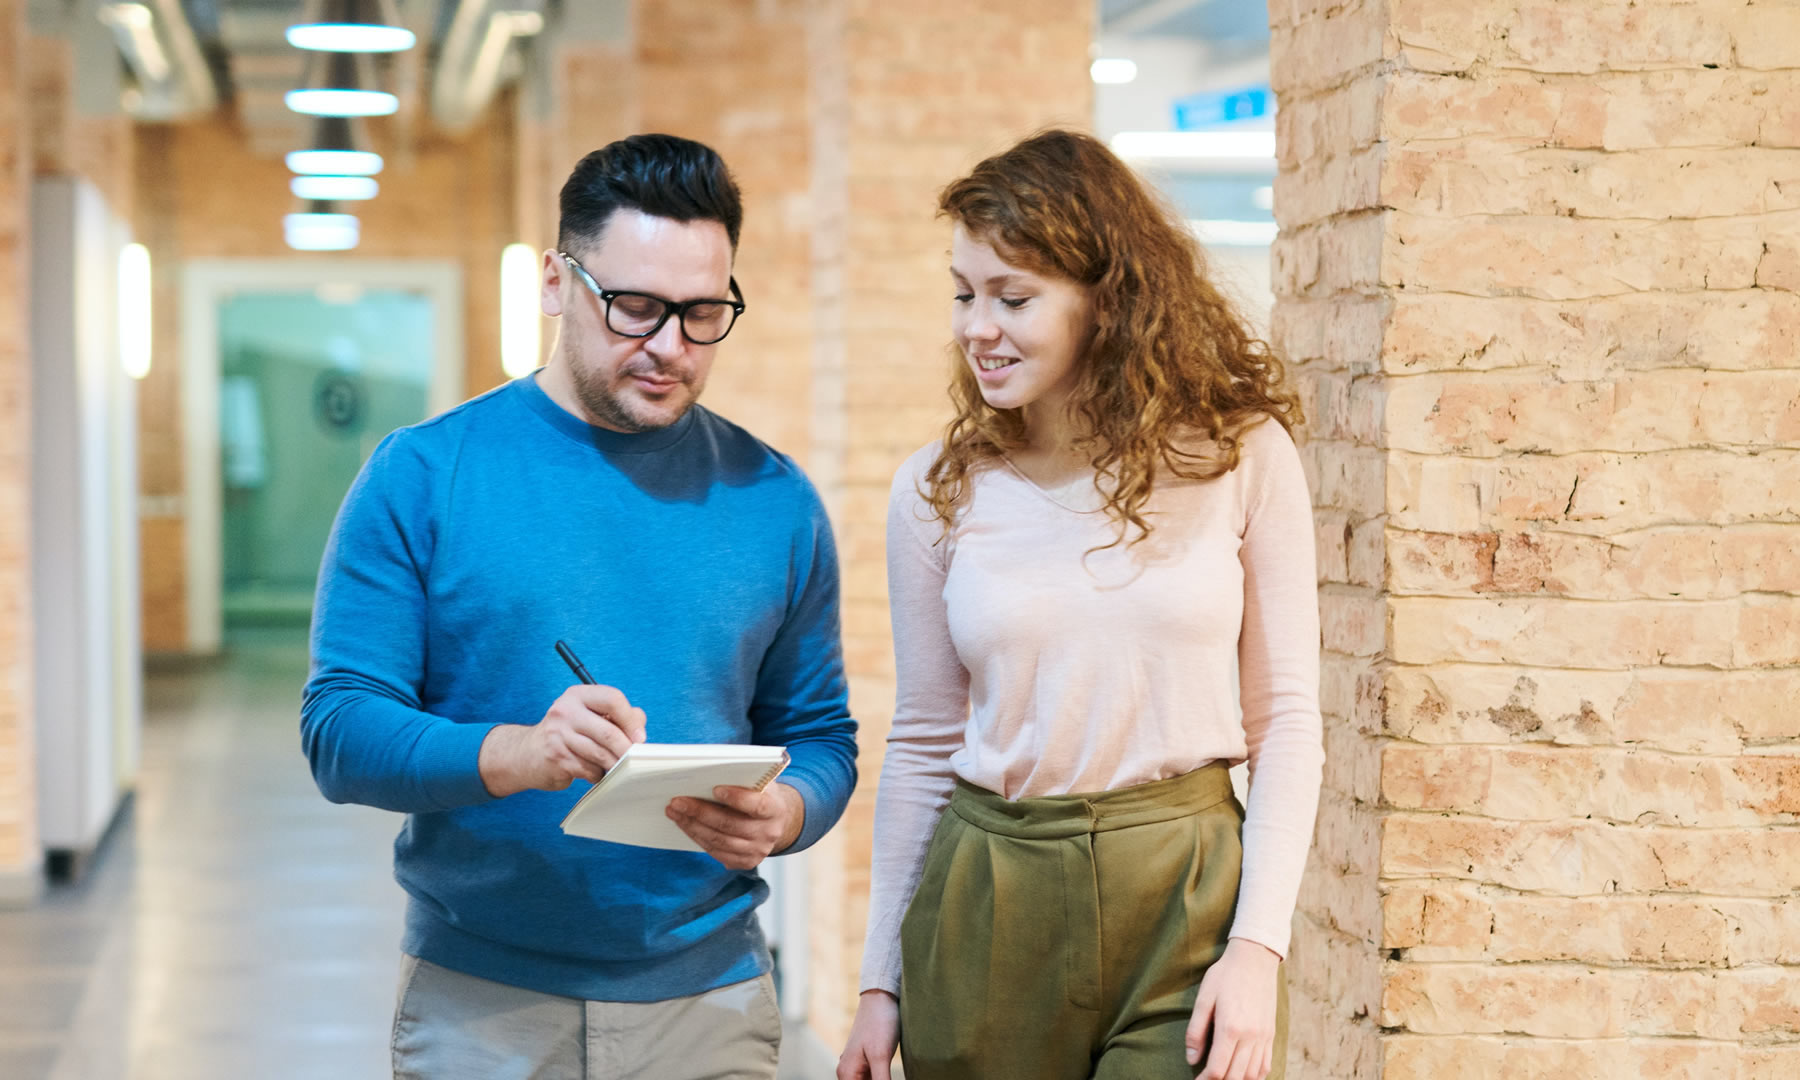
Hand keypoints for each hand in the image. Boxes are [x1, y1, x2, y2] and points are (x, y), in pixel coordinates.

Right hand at [478, 684, 646, 797]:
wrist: (527, 754)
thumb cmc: (567, 734)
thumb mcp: (588, 716)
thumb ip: (616, 716)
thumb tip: (639, 728)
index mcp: (578, 695)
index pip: (613, 699)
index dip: (631, 719)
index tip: (639, 737)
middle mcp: (565, 711)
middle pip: (609, 732)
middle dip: (626, 749)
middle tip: (633, 758)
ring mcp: (558, 734)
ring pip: (600, 754)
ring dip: (613, 765)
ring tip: (614, 767)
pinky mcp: (556, 757)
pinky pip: (589, 769)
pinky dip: (597, 774)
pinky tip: (594, 773)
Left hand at [666, 782, 805, 870]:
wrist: (777, 821)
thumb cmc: (762, 795)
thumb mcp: (760, 783)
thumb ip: (743, 779)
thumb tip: (709, 773)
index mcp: (775, 809)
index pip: (757, 805)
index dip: (736, 798)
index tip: (715, 788)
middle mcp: (769, 833)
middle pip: (730, 825)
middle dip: (700, 812)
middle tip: (678, 801)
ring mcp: (758, 850)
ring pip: (719, 841)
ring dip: (692, 826)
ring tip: (675, 812)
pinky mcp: (746, 862)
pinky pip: (716, 852)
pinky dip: (698, 837)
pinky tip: (686, 825)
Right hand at [836, 990, 899, 1079]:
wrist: (881, 997)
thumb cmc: (879, 1023)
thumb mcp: (881, 1057)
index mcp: (846, 1074)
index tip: (885, 1078)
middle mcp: (848, 1072)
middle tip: (889, 1075)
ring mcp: (857, 1066)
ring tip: (890, 1073)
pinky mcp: (868, 1061)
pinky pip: (874, 1079)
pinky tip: (890, 1075)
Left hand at [1187, 938, 1281, 1079]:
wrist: (1255, 958)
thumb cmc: (1225, 975)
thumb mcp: (1204, 998)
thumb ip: (1196, 1031)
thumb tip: (1191, 1058)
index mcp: (1230, 1027)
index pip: (1218, 1068)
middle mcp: (1250, 1036)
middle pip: (1236, 1076)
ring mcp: (1263, 1036)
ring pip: (1253, 1074)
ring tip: (1223, 1078)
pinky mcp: (1271, 1033)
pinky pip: (1266, 1064)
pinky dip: (1255, 1076)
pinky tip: (1244, 1075)